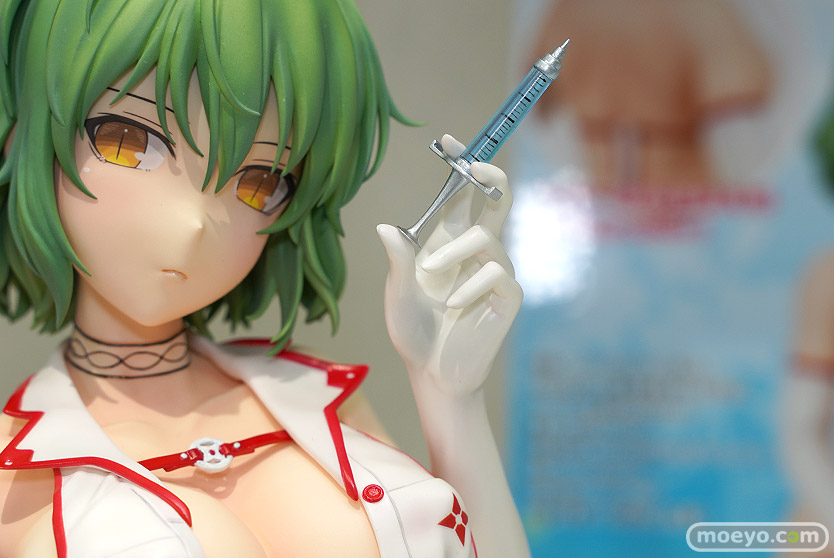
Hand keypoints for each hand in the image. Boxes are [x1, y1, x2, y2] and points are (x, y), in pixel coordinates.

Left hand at [377, 134, 522, 396]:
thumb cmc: (414, 333)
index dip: (460, 166)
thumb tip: (386, 226)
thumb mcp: (399, 294)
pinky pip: (496, 272)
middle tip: (475, 165)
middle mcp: (477, 251)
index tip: (449, 141)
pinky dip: (469, 286)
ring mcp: (496, 271)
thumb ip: (399, 261)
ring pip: (486, 237)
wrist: (433, 374)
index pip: (461, 195)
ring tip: (431, 280)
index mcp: (449, 243)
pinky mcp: (508, 295)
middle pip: (496, 199)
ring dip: (453, 254)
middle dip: (489, 175)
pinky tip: (453, 307)